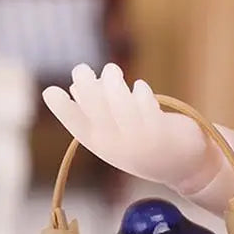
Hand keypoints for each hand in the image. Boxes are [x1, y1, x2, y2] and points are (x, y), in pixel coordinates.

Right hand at [42, 63, 221, 194]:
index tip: (49, 91)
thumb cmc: (145, 142)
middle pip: (97, 114)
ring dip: (113, 86)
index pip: (77, 126)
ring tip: (111, 70)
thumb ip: (98, 111)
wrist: (183, 165)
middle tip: (80, 68)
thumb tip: (75, 87)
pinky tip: (139, 87)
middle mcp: (118, 147)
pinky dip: (141, 96)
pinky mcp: (161, 134)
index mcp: (103, 145)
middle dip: (86, 90)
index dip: (63, 110)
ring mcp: (140, 142)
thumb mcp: (117, 131)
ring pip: (121, 109)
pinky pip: (148, 111)